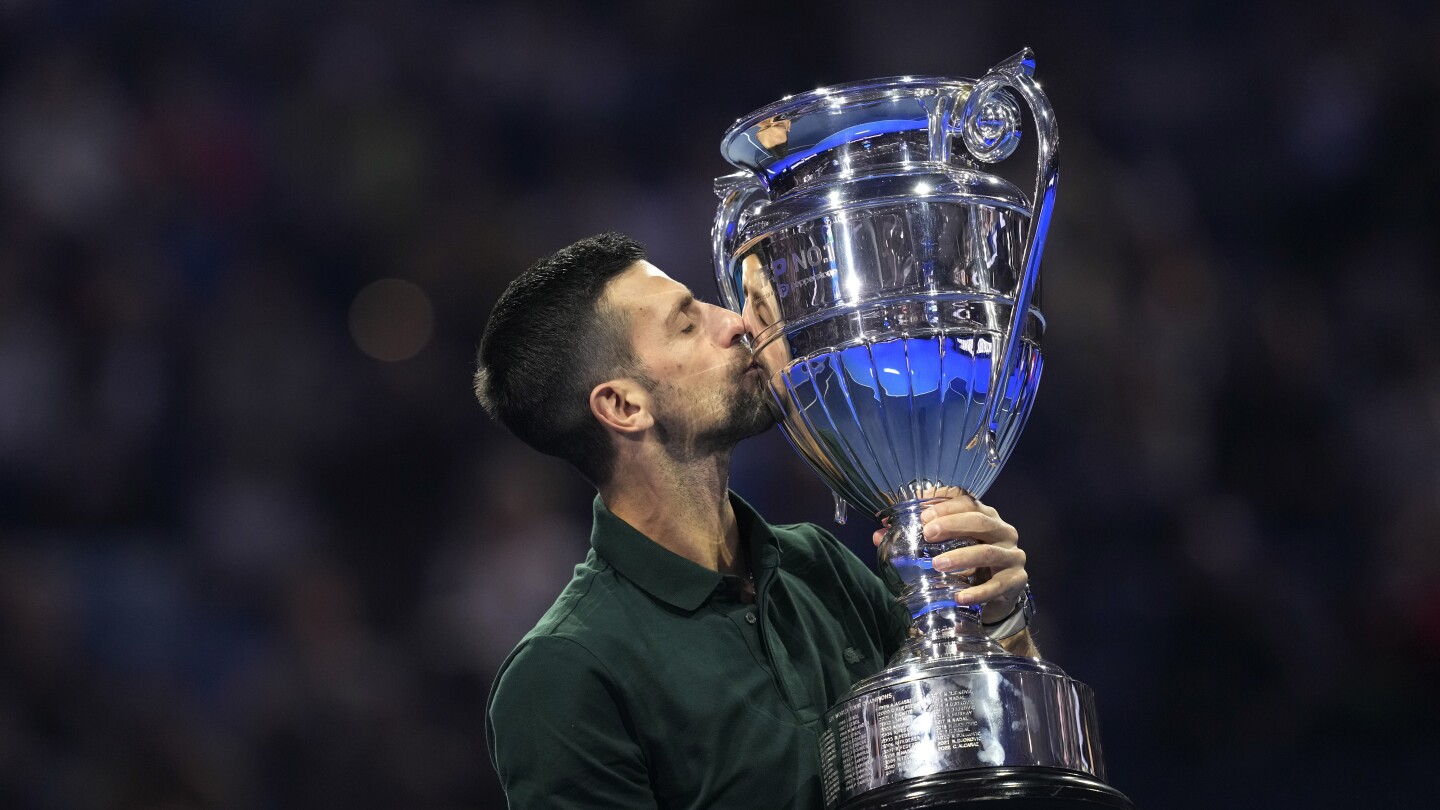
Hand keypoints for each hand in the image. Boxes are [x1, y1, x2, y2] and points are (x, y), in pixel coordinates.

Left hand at [872, 493, 1027, 622]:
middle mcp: (1002, 530)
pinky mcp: (1016, 580)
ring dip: (961, 557)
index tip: (922, 515)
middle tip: (927, 533)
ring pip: (988, 552)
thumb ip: (917, 537)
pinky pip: (996, 586)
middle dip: (953, 524)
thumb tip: (879, 534)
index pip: (968, 501)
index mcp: (985, 515)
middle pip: (980, 520)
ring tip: (938, 564)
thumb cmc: (969, 562)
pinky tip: (959, 596)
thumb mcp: (948, 546)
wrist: (998, 594)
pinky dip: (977, 592)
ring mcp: (1012, 555)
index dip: (946, 505)